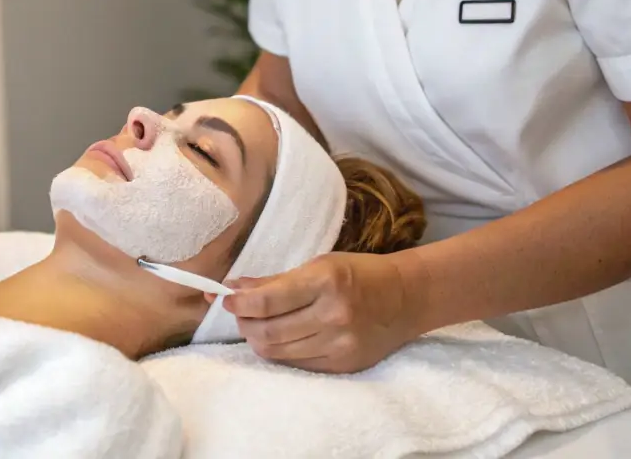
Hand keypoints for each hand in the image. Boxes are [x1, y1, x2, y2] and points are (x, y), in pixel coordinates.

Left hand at [215, 251, 423, 373]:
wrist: (406, 298)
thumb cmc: (360, 273)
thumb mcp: (320, 265)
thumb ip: (276, 280)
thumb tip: (235, 287)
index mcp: (326, 283)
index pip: (268, 301)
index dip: (239, 303)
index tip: (224, 297)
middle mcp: (333, 317)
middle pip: (268, 331)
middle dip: (244, 322)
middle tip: (238, 312)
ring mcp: (339, 346)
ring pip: (278, 351)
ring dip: (257, 338)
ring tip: (255, 324)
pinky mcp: (343, 366)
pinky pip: (297, 363)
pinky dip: (280, 350)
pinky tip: (279, 336)